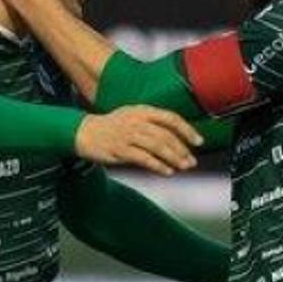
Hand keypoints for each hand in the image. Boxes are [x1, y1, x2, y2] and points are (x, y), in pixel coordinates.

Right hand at [75, 106, 202, 175]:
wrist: (84, 132)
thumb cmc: (111, 127)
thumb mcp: (132, 116)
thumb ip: (152, 124)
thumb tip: (176, 138)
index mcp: (141, 110)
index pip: (170, 118)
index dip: (187, 130)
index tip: (198, 141)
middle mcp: (136, 120)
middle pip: (166, 135)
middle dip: (182, 149)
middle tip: (191, 161)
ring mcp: (127, 135)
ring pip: (157, 146)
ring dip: (173, 158)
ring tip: (182, 167)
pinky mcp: (119, 149)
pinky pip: (144, 158)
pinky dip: (158, 166)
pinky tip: (166, 172)